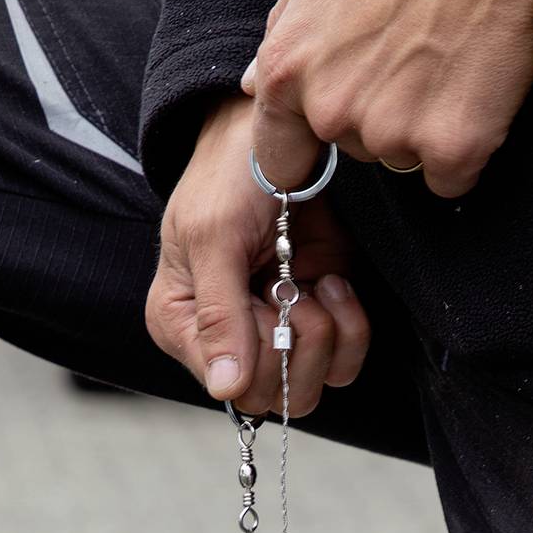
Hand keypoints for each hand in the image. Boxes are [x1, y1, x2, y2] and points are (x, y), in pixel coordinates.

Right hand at [145, 96, 370, 415]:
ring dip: (325, 333)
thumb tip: (224, 390)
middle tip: (292, 285)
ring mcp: (275, 333)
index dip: (261, 352)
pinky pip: (345, 363)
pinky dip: (351, 326)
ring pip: (311, 388)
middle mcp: (226, 342)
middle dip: (295, 342)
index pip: (232, 389)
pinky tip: (333, 280)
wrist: (278, 133)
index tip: (263, 297)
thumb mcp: (214, 237)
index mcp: (181, 327)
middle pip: (274, 398)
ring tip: (314, 279)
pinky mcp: (319, 321)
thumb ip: (218, 315)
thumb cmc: (230, 175)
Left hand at [241, 0, 532, 197]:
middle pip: (352, 150)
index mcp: (289, 68)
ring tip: (448, 60)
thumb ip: (285, 25)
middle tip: (415, 53)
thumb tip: (255, 82)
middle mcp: (331, 110)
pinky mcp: (452, 149)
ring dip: (424, 127)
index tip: (339, 127)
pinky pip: (450, 176)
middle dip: (378, 115)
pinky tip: (476, 90)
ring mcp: (392, 134)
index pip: (280, 156)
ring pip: (401, 159)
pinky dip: (466, 147)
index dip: (310, 146)